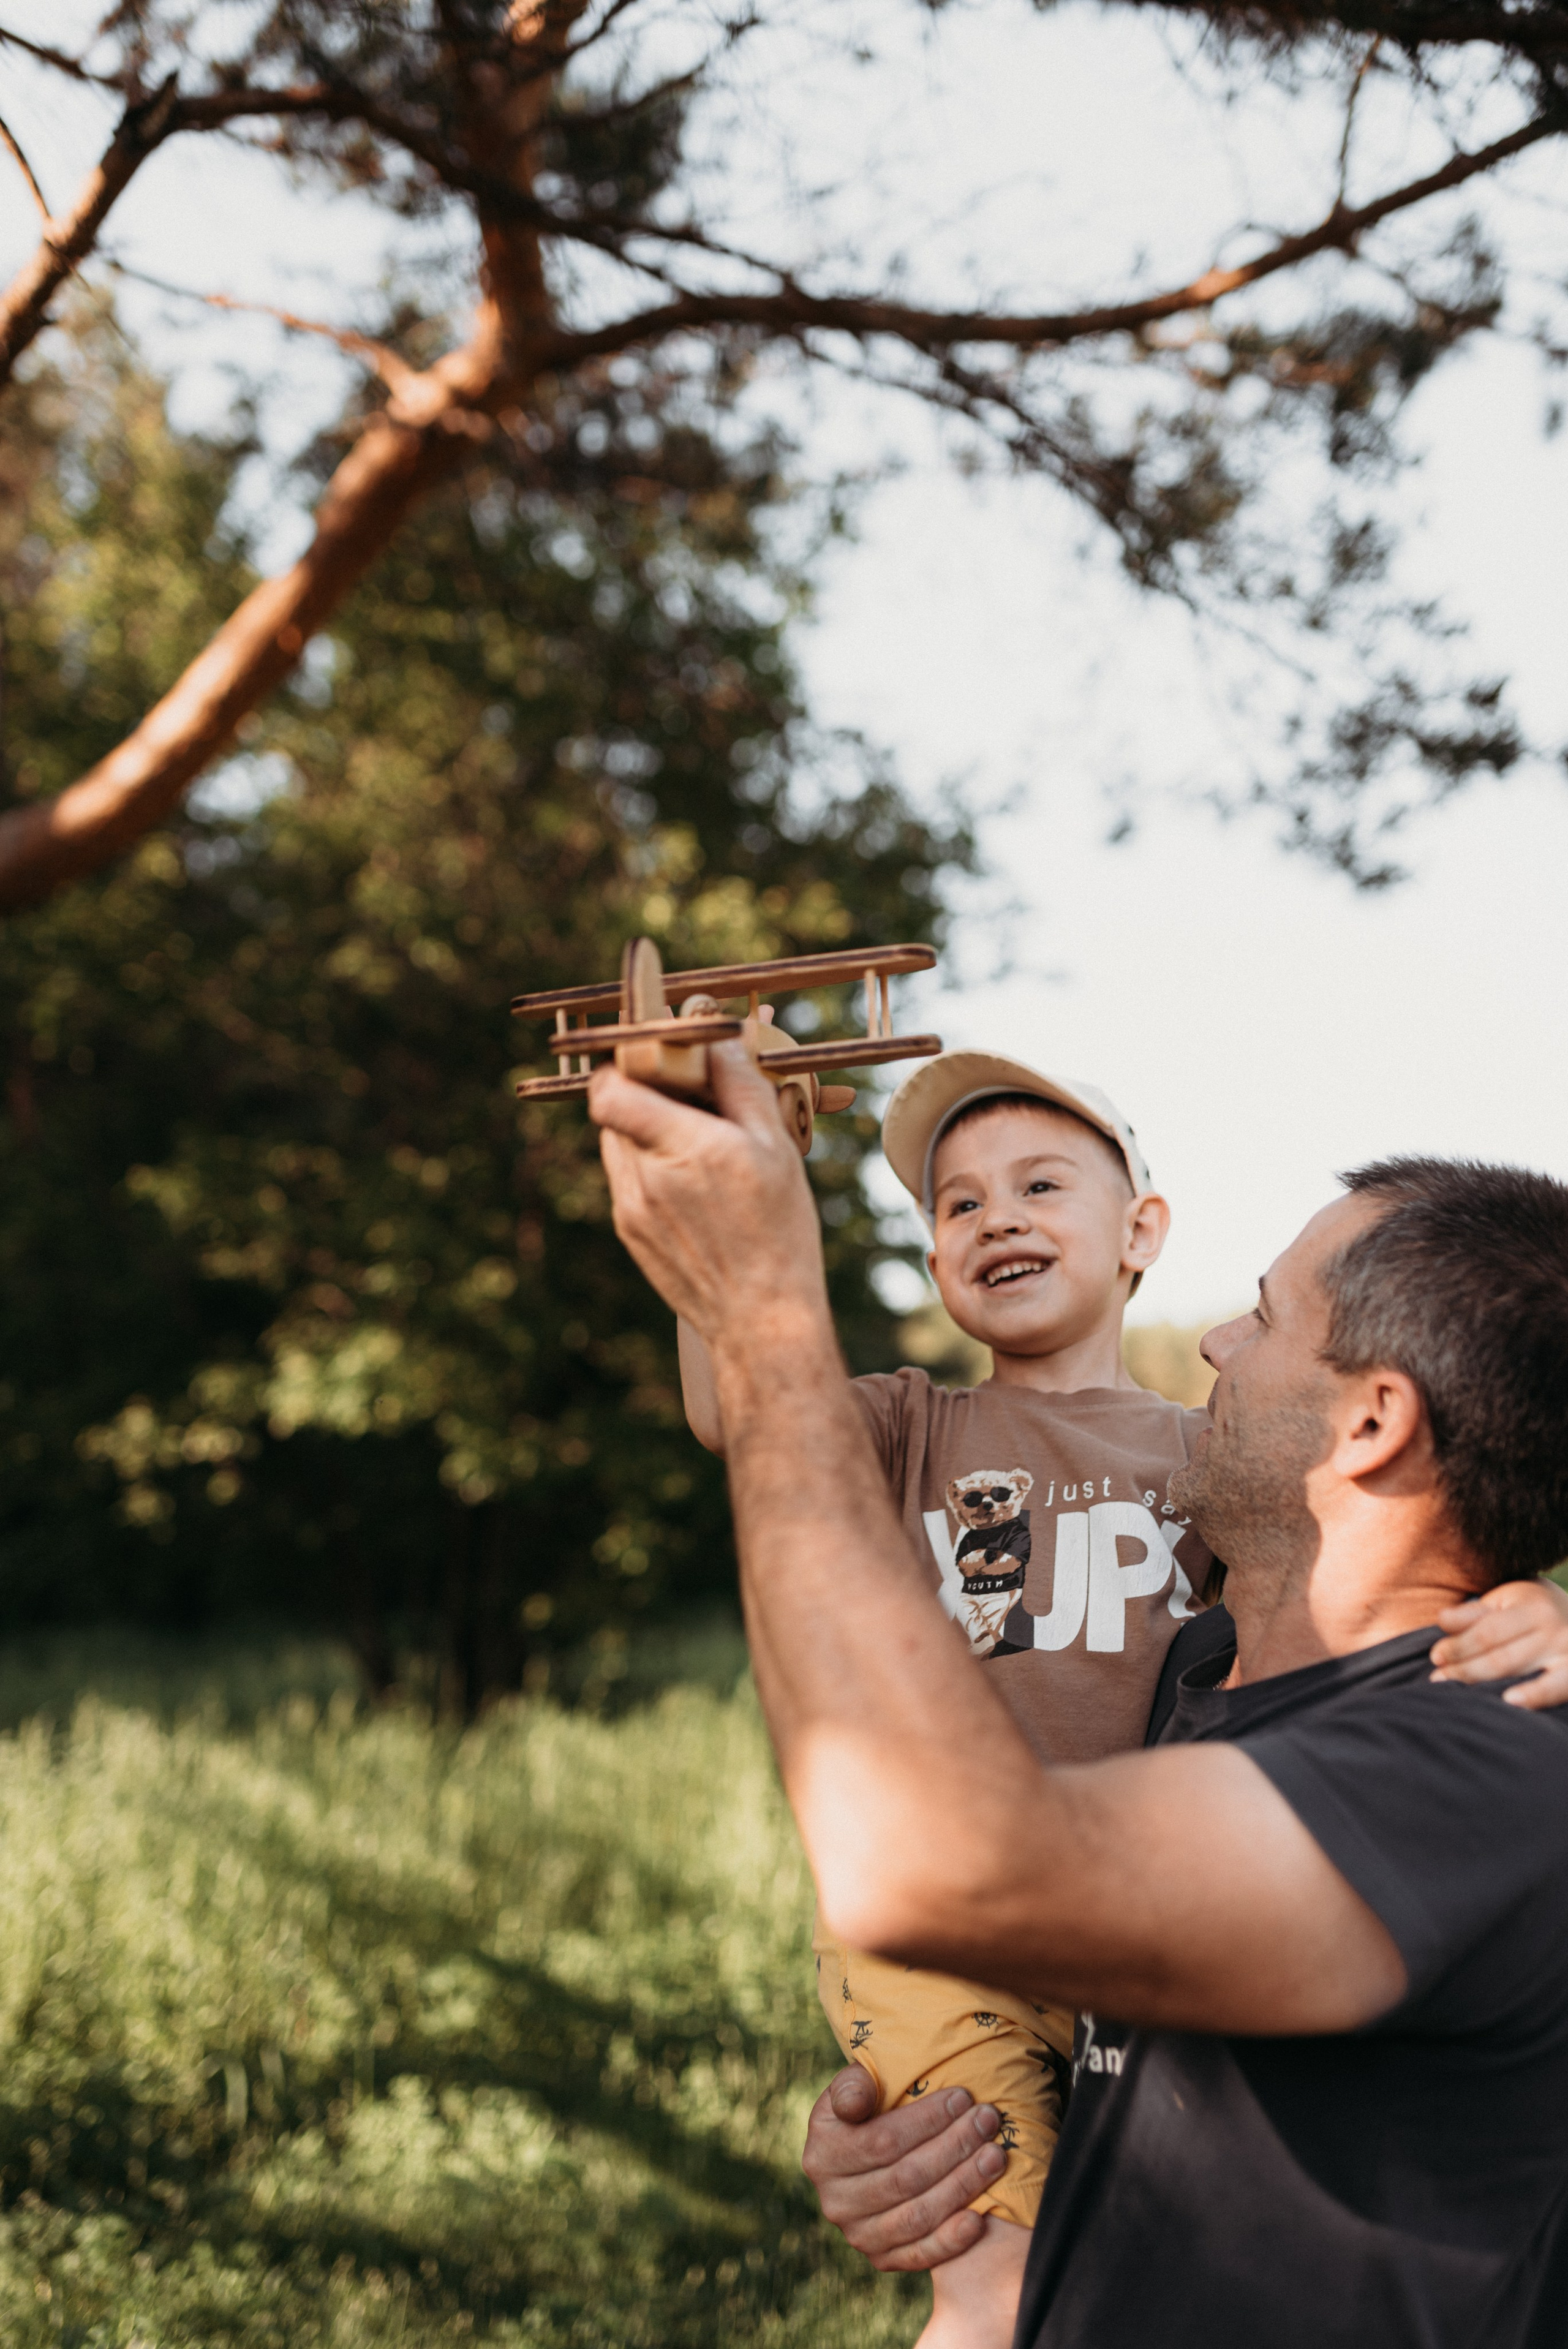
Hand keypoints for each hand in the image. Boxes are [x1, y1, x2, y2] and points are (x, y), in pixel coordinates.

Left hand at [588, 1040, 827, 1349]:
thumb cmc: (778, 1232)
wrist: (760, 1319)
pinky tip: (694, 1178)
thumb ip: (739, 1084)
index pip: (610, 1088)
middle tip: (687, 1084)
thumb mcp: (774, 1147)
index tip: (656, 1049)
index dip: (625, 1060)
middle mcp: (642, 1179)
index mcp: (681, 1149)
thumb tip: (716, 1037)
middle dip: (645, 1088)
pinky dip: (652, 1163)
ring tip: (697, 1135)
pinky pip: (628, 1177)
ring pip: (618, 1141)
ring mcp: (629, 1208)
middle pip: (614, 1109)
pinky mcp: (629, 1231)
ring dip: (648, 1126)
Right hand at [800, 2064, 1006, 2271]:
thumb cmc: (867, 2111)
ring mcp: (859, 2236)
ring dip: (962, 2186)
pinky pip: (920, 2254)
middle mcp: (836, 2202)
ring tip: (995, 2157)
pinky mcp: (883, 2259)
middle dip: (954, 2147)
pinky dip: (951, 2239)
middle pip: (905, 2178)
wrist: (866, 2157)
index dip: (927, 2120)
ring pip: (917, 2215)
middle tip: (987, 2121)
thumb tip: (856, 2103)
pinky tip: (979, 2218)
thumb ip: (851, 2087)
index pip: (883, 2140)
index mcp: (823, 2156)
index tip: (963, 2097)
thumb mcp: (851, 2088)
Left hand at [1430, 1577, 1567, 1709]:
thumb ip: (1474, 1613)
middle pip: (1502, 1658)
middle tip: (1437, 1679)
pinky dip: (1534, 1697)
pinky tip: (1510, 1703)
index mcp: (1533, 1609)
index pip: (1488, 1632)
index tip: (1435, 1657)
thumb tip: (1441, 1619)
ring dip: (1486, 1686)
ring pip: (1521, 1675)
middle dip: (1466, 1670)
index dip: (1459, 1646)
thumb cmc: (1532, 1609)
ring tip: (1459, 1695)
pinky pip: (1555, 1690)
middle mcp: (1554, 1631)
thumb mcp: (1506, 1602)